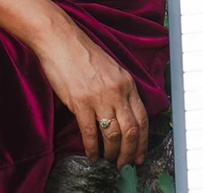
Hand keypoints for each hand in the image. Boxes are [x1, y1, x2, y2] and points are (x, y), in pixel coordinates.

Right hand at [31, 17, 148, 167]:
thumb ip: (119, 90)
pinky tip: (91, 154)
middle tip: (124, 164)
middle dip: (129, 153)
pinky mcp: (80, 102)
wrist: (59, 39)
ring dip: (111, 153)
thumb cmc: (82, 53)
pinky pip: (90, 133)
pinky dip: (92, 148)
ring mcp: (99, 97)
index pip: (143, 119)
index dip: (143, 142)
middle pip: (131, 131)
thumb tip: (122, 117)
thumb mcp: (111, 68)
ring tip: (108, 160)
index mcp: (127, 82)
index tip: (139, 155)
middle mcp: (117, 91)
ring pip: (113, 136)